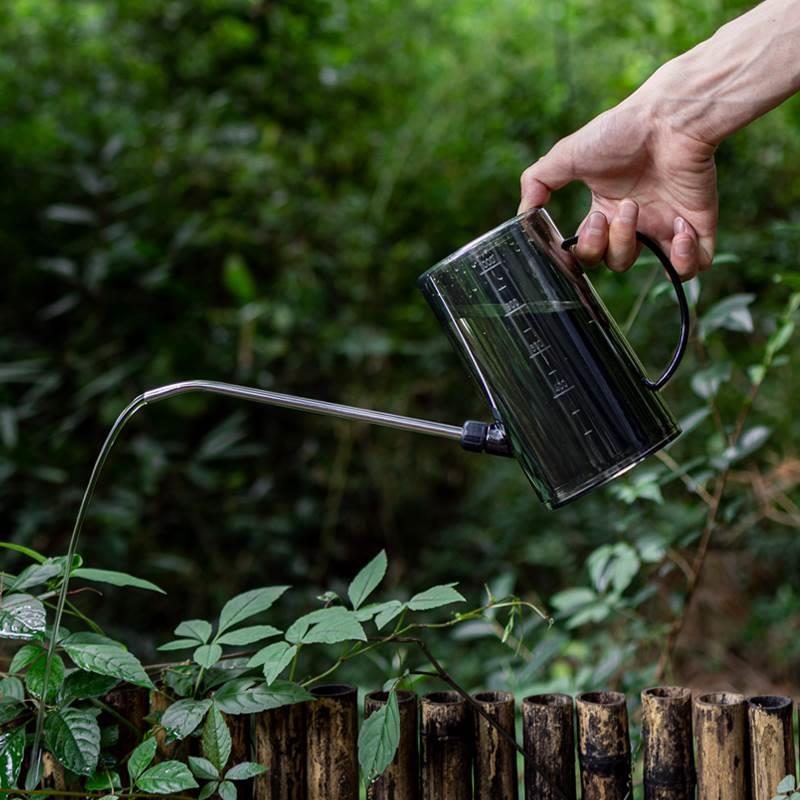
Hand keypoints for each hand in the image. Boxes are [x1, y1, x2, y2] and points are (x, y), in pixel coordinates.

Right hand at [519, 99, 717, 278]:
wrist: (669, 117)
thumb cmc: (621, 131)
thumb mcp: (566, 155)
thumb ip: (538, 182)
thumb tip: (523, 215)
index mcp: (607, 209)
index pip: (590, 251)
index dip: (587, 248)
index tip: (593, 221)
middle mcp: (636, 221)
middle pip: (615, 262)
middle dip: (611, 243)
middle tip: (622, 208)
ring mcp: (667, 224)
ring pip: (651, 268)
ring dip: (640, 247)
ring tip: (642, 212)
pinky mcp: (697, 226)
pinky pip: (693, 267)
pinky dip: (684, 260)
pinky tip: (678, 228)